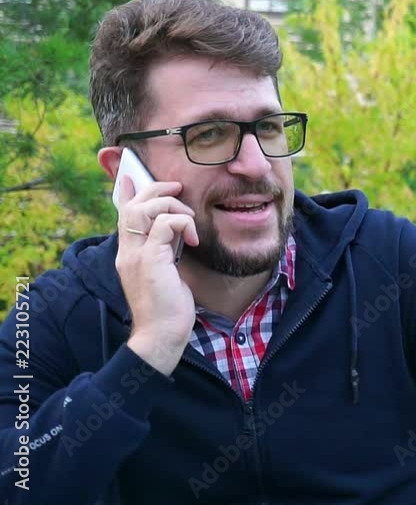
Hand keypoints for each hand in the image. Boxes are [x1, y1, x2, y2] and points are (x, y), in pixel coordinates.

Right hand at [115, 176, 199, 375]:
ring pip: (144, 210)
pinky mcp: (150, 260)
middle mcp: (127, 252)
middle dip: (155, 190)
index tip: (131, 177)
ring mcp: (136, 256)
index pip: (123, 215)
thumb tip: (175, 235)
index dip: (128, 193)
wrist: (161, 336)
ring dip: (170, 205)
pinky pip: (165, 225)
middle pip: (132, 206)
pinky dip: (182, 224)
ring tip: (189, 219)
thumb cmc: (168, 309)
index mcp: (129, 254)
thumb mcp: (166, 273)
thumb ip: (165, 252)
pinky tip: (194, 240)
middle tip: (178, 189)